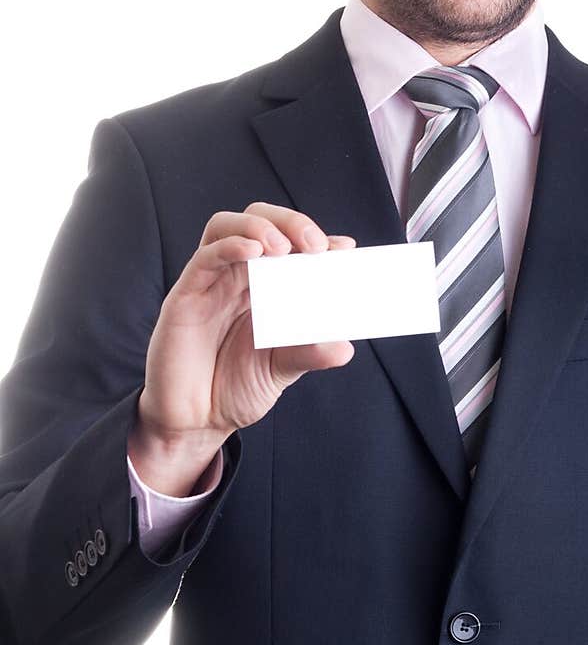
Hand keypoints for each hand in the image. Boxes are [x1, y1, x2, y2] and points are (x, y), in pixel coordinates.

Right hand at [128, 203, 355, 492]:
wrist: (194, 424)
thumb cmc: (234, 390)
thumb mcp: (281, 370)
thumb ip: (308, 353)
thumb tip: (345, 347)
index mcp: (262, 287)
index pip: (288, 243)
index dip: (315, 238)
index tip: (344, 250)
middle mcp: (235, 277)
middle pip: (258, 221)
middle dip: (290, 222)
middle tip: (316, 246)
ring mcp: (209, 283)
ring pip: (227, 226)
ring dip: (259, 226)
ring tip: (284, 247)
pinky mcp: (185, 296)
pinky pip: (205, 258)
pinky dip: (231, 246)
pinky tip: (254, 252)